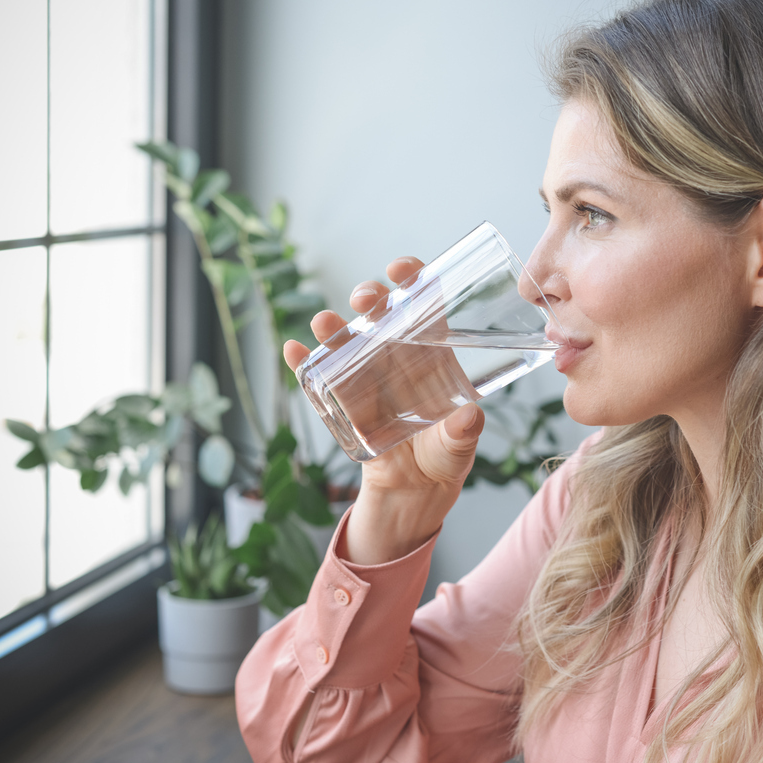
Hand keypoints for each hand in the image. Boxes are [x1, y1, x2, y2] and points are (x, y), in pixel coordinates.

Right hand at [283, 257, 484, 565]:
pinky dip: (303, 362)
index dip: (414, 281)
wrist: (414, 493)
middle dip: (371, 298)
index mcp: (433, 355)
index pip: (424, 307)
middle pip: (381, 316)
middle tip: (366, 299)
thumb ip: (463, 434)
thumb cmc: (444, 459)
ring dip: (334, 326)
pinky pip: (318, 376)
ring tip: (325, 322)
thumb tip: (469, 418)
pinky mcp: (343, 401)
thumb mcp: (458, 447)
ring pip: (347, 340)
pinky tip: (293, 350)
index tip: (403, 269)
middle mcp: (398, 358)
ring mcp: (367, 376)